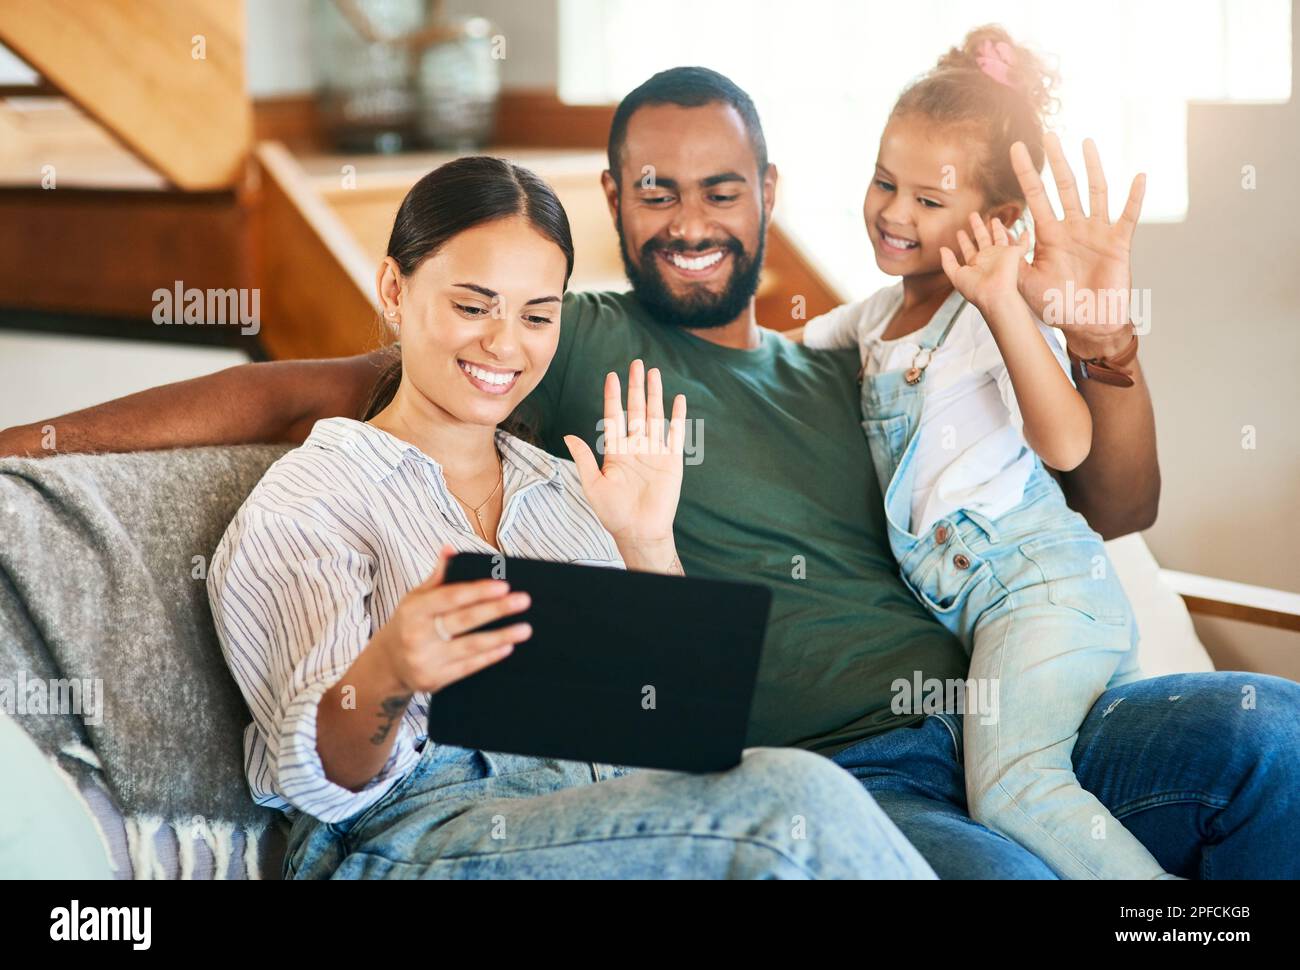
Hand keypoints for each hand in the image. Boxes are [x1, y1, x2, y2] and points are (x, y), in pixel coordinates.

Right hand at [374, 545, 531, 694]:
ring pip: (470, 646)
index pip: (450, 597)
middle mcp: (417, 635)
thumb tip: (450, 549)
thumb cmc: (407, 624)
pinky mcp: (435, 680)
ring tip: (525, 629)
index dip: (478, 591)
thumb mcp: (415, 599)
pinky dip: (489, 657)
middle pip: (464, 620)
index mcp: (413, 611)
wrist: (387, 664)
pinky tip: (507, 647)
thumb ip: (437, 577)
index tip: (504, 586)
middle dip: (496, 610)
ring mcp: (426, 660)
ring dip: (501, 637)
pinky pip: (468, 667)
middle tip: (523, 601)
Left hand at [563, 359, 686, 549]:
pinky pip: (676, 434)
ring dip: (655, 394)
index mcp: (616, 451)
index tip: (612, 376)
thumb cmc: (613, 513)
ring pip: (654, 416)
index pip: (614, 416)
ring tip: (654, 373)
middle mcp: (636, 447)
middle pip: (636, 409)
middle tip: (636, 363)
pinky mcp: (671, 461)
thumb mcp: (593, 485)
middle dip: (635, 386)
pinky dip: (677, 417)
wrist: (639, 531)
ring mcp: (655, 452)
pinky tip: (678, 400)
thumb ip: (584, 459)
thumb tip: (569, 436)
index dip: (613, 396)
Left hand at [940, 212, 1030, 316]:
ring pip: (999, 237)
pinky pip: (1022, 245)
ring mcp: (1001, 255)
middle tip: (972, 215)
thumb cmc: (976, 289)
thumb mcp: (956, 275)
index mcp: (975, 264)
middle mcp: (988, 259)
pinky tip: (1026, 231)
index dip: (964, 240)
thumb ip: (948, 262)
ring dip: (996, 228)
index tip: (959, 232)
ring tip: (993, 218)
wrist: (994, 294)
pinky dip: (1025, 239)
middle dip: (977, 227)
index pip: (968, 249)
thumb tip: (942, 249)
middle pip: (982, 238)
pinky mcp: (1013, 254)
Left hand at [1011, 134, 1145, 355]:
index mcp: (1049, 234)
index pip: (1035, 196)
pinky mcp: (1117, 243)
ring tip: (1086, 143)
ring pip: (1095, 192)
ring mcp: (1096, 232)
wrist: (1086, 324)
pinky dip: (1134, 197)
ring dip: (1092, 167)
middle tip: (1049, 135)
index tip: (1015, 149)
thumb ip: (1011, 261)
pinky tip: (1138, 177)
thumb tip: (993, 244)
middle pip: (1064, 186)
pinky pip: (1128, 216)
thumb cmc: (1056, 305)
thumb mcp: (1024, 282)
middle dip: (1056, 161)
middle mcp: (1072, 227)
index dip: (1025, 172)